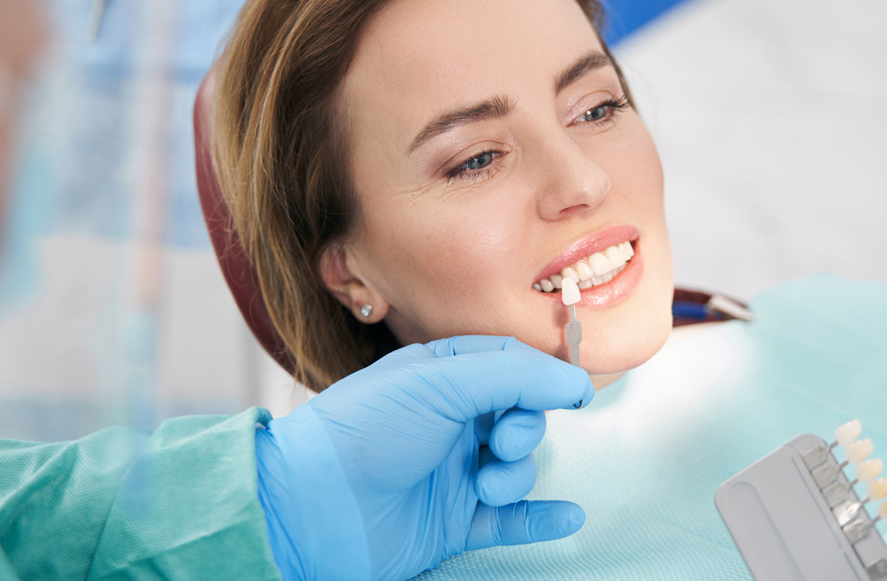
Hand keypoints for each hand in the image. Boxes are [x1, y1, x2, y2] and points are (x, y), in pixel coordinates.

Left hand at [255, 335, 594, 580]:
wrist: (311, 505)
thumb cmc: (364, 430)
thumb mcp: (440, 381)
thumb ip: (514, 375)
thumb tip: (575, 379)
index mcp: (441, 376)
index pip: (510, 365)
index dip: (543, 377)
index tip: (574, 391)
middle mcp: (449, 421)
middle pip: (519, 417)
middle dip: (524, 428)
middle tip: (502, 440)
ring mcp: (452, 472)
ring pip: (516, 468)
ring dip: (516, 475)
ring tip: (486, 484)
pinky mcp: (453, 521)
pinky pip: (510, 521)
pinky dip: (540, 518)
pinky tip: (567, 516)